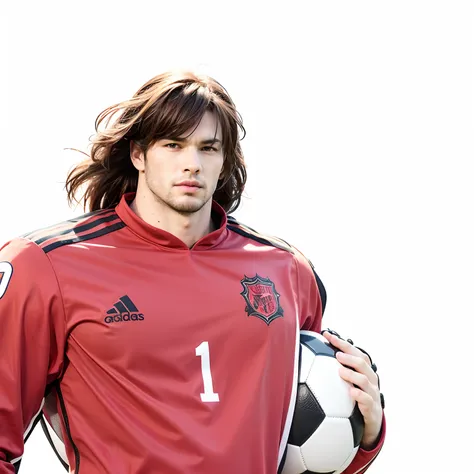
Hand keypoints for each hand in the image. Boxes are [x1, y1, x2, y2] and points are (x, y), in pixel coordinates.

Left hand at [322, 331, 382, 449]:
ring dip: (352, 374)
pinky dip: (359, 395)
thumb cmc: (357, 399)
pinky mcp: (372, 408)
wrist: (370, 423)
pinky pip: (366, 400)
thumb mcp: (349, 383)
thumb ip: (337, 370)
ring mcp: (372, 393)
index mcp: (364, 370)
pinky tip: (350, 392)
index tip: (327, 335)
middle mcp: (370, 379)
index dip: (343, 343)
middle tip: (336, 355)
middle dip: (350, 356)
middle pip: (362, 363)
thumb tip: (313, 356)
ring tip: (340, 371)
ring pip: (365, 380)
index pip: (356, 352)